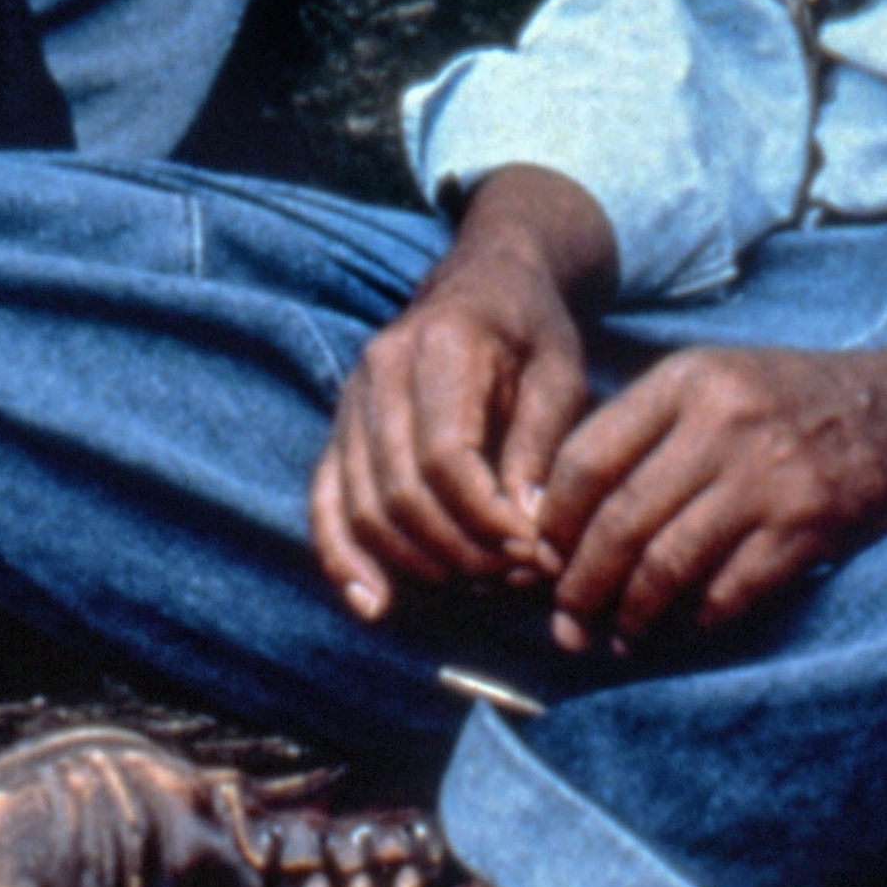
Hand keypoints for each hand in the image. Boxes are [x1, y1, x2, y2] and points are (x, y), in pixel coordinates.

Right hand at [308, 167, 617, 622]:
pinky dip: (341, 558)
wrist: (482, 282)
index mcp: (439, 346)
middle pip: (399, 491)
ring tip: (473, 586)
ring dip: (416, 563)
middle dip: (457, 551)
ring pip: (361, 506)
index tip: (531, 550)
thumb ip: (542, 447)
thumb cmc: (530, 330)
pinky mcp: (339, 428)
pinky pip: (325, 501)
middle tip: (511, 578)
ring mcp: (350, 400)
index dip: (486, 519)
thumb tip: (526, 530)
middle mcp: (379, 371)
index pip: (446, 457)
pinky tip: (371, 604)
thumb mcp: (561, 373)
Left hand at [532, 317, 886, 654]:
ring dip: (630, 616)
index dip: (554, 522)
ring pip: (667, 566)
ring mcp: (768, 477)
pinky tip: (680, 631)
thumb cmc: (791, 401)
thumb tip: (561, 514)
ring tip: (613, 639)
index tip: (542, 559)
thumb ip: (645, 429)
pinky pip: (728, 592)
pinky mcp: (808, 528)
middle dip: (580, 586)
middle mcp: (722, 424)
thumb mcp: (714, 381)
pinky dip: (695, 623)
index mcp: (686, 381)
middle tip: (565, 624)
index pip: (587, 459)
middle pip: (619, 522)